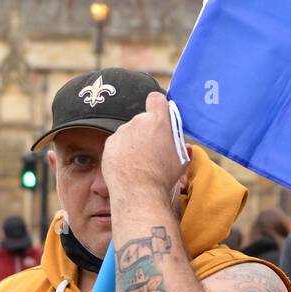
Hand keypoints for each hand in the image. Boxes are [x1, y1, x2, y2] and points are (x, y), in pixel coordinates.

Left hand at [101, 92, 188, 206]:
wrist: (138, 193)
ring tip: (139, 163)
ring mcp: (121, 132)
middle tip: (152, 150)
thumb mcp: (181, 160)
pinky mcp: (109, 144)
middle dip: (147, 131)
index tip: (160, 117)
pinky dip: (122, 152)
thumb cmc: (163, 176)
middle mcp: (138, 122)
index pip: (156, 99)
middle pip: (143, 120)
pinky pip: (118, 144)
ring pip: (129, 133)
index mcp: (158, 121)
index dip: (158, 106)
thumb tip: (181, 142)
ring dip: (134, 142)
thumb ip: (179, 144)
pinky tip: (128, 167)